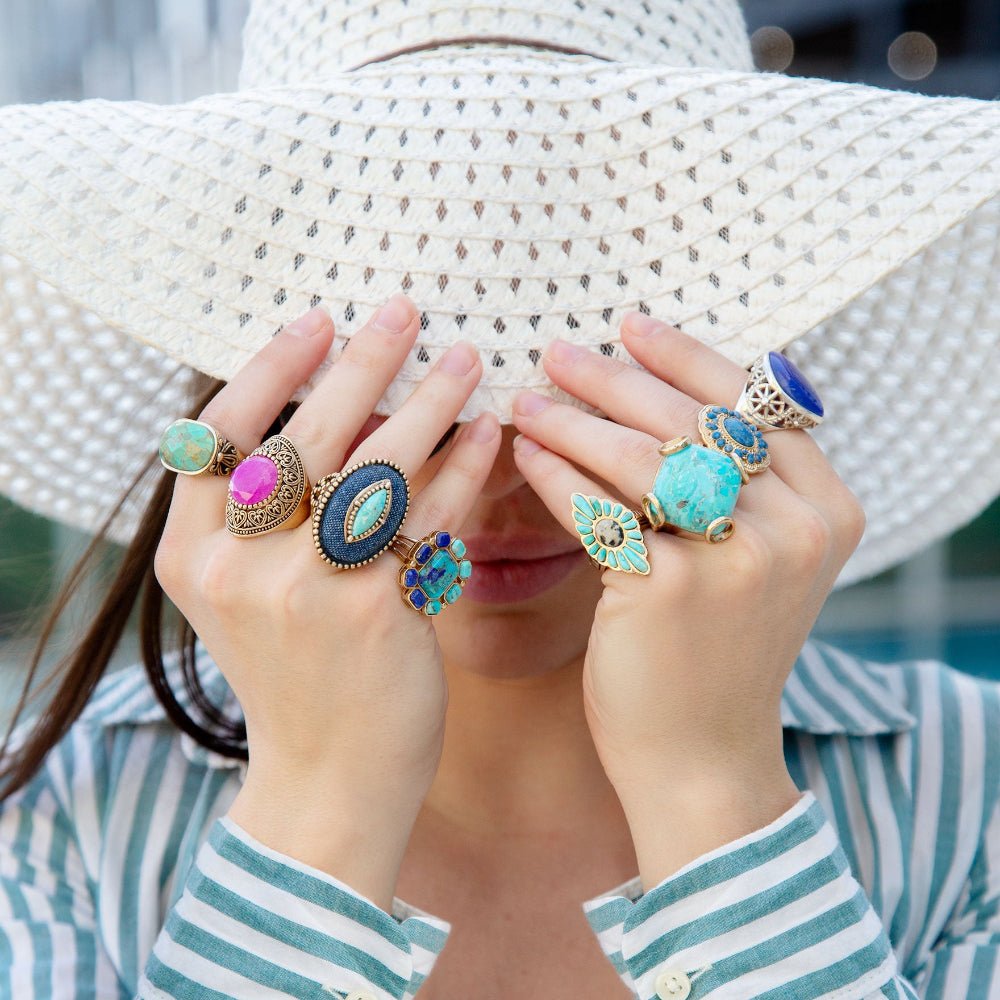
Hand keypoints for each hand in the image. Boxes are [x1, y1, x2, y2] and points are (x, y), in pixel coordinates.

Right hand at [154, 295, 499, 904]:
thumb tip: (337, 408)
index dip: (271, 368)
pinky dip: (463, 471)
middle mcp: (238, 566)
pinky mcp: (374, 613)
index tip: (319, 320)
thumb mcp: (248, 596)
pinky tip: (492, 434)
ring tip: (465, 359)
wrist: (326, 779)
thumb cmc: (295, 677)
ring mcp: (304, 590)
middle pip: (302, 435)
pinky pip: (427, 519)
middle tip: (405, 310)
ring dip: (426, 403)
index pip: (220, 434)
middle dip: (360, 364)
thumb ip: (263, 517)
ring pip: (374, 466)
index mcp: (191, 555)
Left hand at [511, 314, 864, 883]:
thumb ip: (739, 486)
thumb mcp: (756, 562)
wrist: (702, 756)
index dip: (685, 357)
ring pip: (643, 457)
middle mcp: (797, 527)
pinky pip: (600, 509)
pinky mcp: (671, 587)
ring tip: (526, 400)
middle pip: (694, 421)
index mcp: (828, 508)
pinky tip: (525, 455)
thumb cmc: (716, 651)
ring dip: (574, 420)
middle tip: (557, 351)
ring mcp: (739, 558)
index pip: (753, 403)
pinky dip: (557, 477)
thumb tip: (657, 392)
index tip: (629, 326)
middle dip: (615, 379)